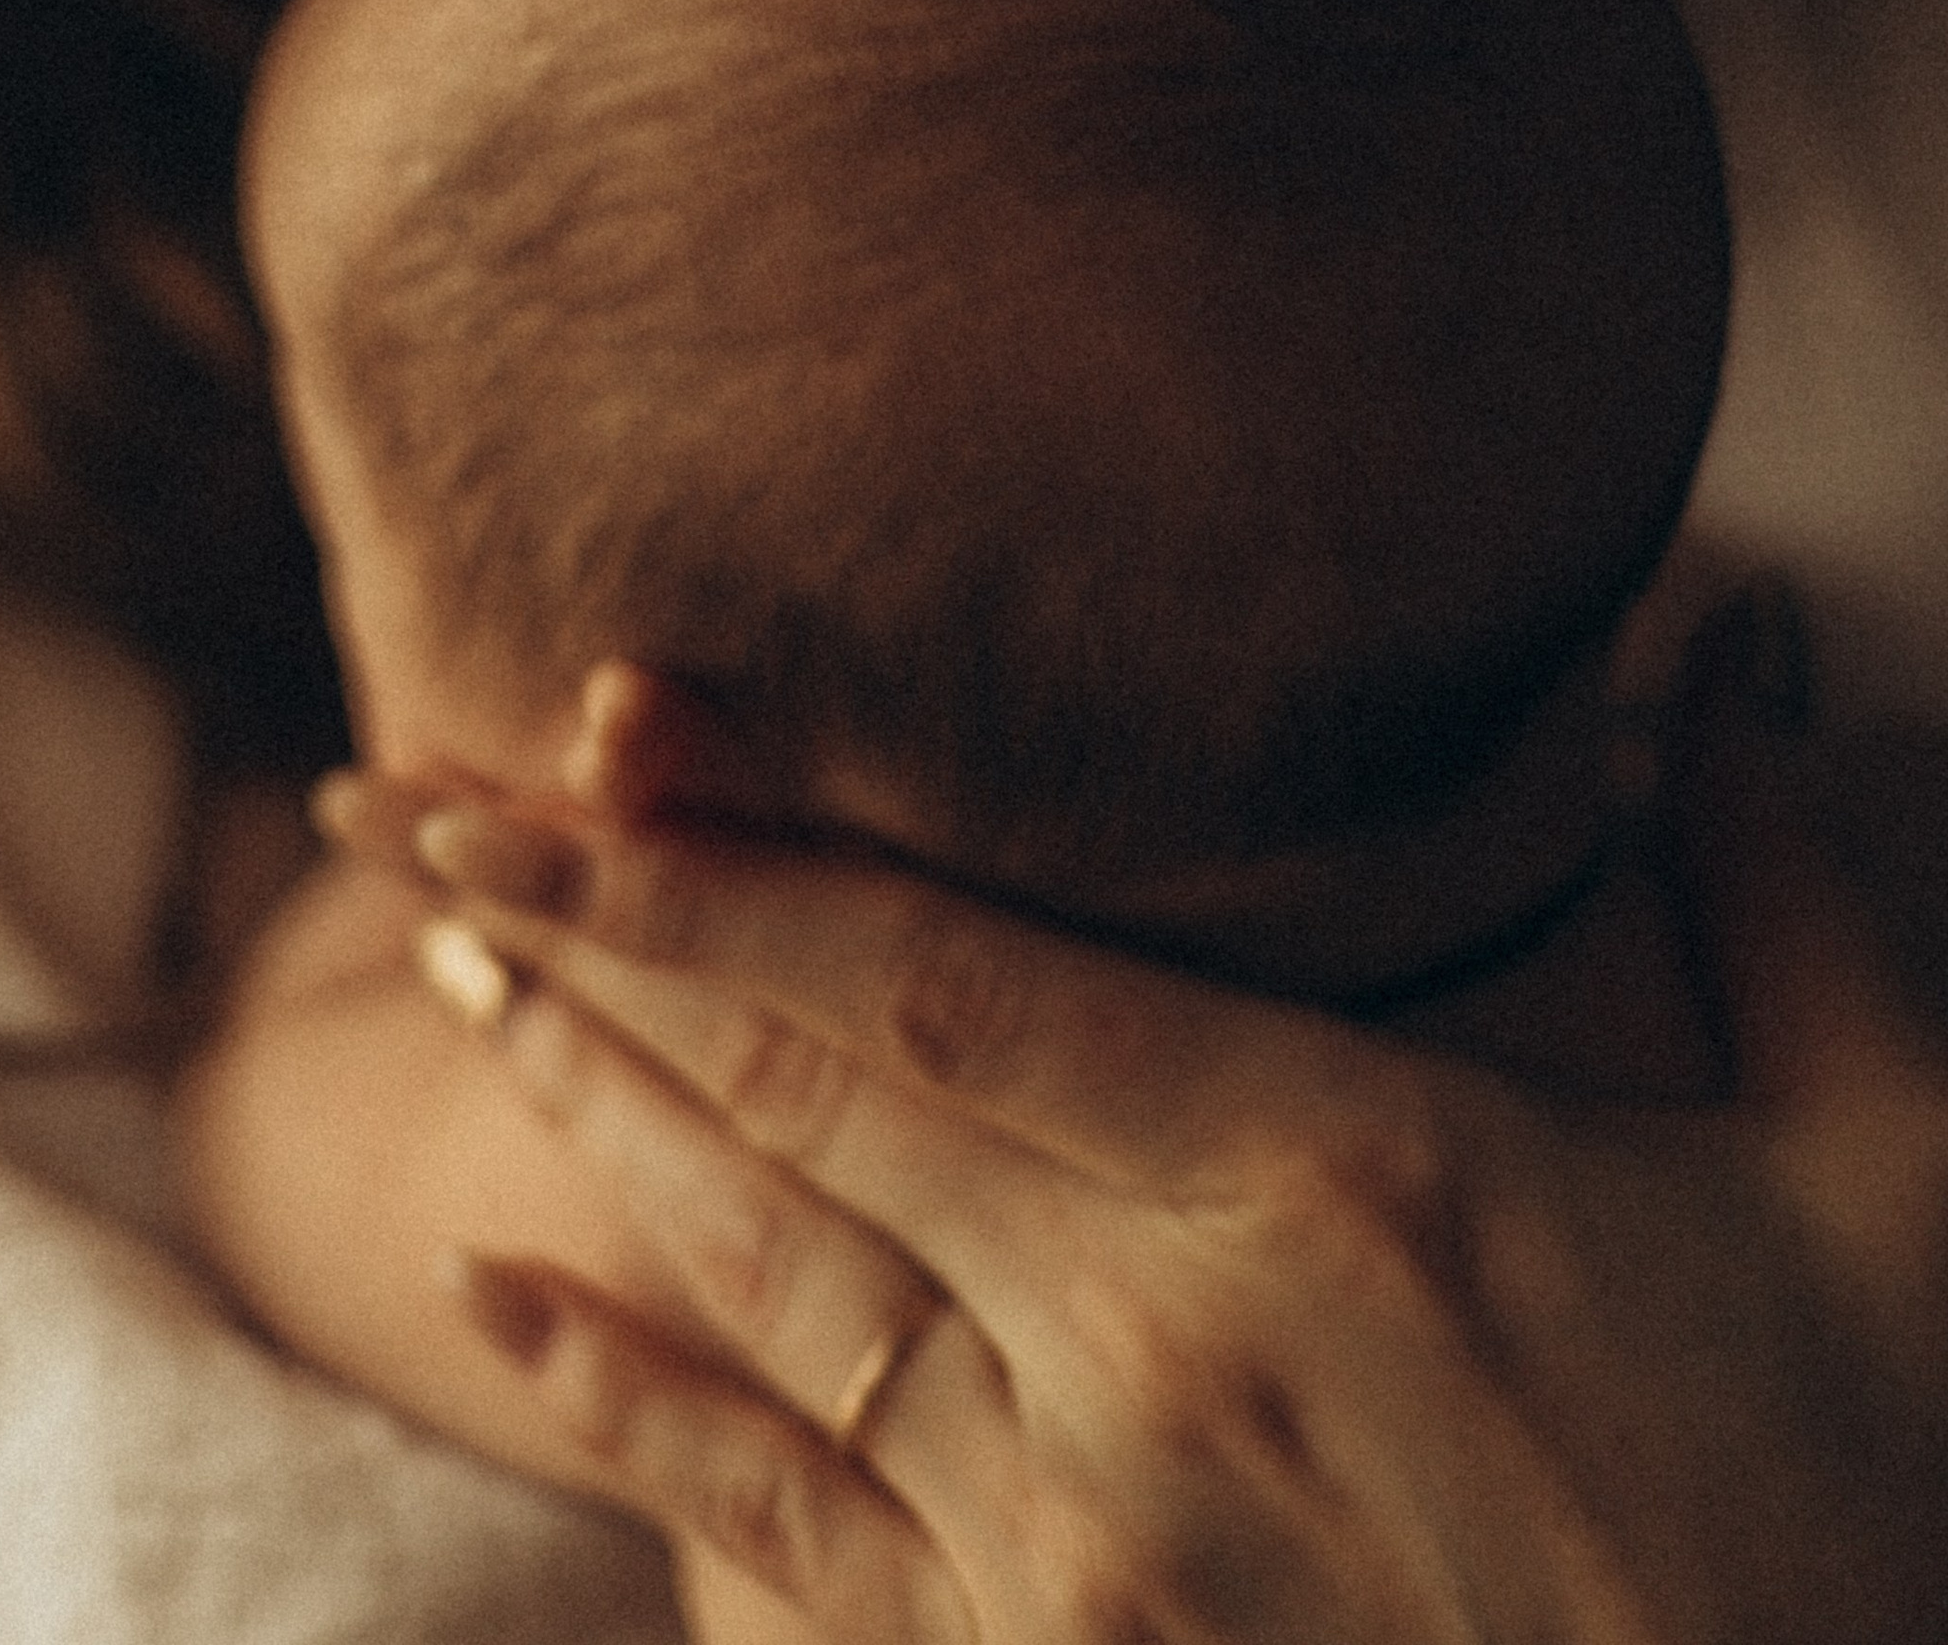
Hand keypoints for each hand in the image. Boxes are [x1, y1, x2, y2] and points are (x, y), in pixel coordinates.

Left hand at [319, 636, 1947, 1640]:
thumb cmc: (1863, 1529)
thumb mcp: (1881, 1183)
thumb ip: (1778, 890)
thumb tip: (1723, 645)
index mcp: (1344, 1180)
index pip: (940, 970)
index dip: (709, 858)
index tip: (531, 760)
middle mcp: (1168, 1352)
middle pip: (802, 1095)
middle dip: (576, 933)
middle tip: (397, 806)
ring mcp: (1087, 1552)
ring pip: (766, 1279)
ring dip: (583, 1111)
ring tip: (445, 966)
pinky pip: (782, 1535)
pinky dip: (625, 1409)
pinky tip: (496, 1302)